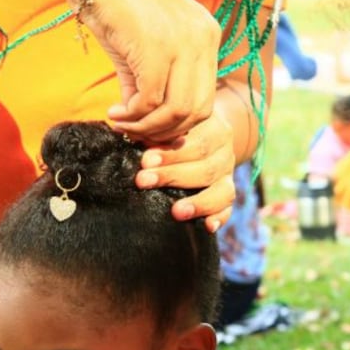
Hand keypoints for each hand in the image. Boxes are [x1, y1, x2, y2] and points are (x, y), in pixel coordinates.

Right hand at [73, 0, 220, 143]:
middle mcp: (204, 38)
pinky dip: (132, 116)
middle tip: (135, 133)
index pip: (206, 97)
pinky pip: (150, 101)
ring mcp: (183, 43)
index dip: (178, 123)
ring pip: (177, 111)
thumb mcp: (144, 45)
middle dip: (166, 132)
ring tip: (121, 123)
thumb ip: (150, 83)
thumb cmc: (113, 0)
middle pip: (198, 110)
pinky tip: (114, 114)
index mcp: (206, 35)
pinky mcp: (158, 48)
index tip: (149, 128)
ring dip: (147, 127)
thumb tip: (143, 121)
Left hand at [137, 114, 235, 230]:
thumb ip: (152, 130)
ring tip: (176, 212)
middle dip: (173, 176)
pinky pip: (228, 206)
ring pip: (221, 189)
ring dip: (198, 202)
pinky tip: (208, 226)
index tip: (145, 161)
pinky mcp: (227, 192)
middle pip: (205, 165)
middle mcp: (223, 150)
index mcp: (211, 127)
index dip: (170, 152)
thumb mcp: (168, 123)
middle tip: (144, 182)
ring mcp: (228, 172)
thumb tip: (121, 131)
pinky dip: (220, 217)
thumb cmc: (175, 129)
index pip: (195, 139)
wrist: (205, 134)